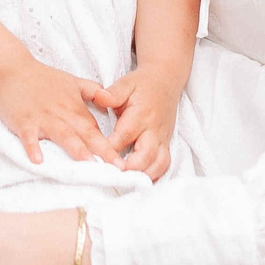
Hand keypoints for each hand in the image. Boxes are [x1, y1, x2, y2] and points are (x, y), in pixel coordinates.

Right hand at [0, 59, 121, 167]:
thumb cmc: (42, 78)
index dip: (110, 146)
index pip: (95, 129)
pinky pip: (29, 136)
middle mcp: (62, 113)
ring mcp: (43, 118)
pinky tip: (38, 160)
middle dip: (102, 150)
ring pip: (62, 134)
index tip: (122, 163)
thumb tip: (109, 99)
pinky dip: (33, 147)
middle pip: (85, 133)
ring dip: (76, 149)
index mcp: (74, 107)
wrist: (12, 69)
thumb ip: (91, 91)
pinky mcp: (23, 121)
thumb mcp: (71, 81)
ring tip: (88, 164)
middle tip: (117, 168)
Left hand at [105, 64, 183, 180]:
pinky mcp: (166, 144)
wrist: (165, 81)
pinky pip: (164, 164)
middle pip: (145, 155)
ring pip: (158, 164)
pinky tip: (138, 181)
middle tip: (112, 177)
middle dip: (130, 169)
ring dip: (143, 175)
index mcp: (141, 115)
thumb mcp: (126, 83)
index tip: (97, 161)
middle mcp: (153, 130)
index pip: (124, 137)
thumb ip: (112, 93)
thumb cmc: (142, 85)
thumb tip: (99, 97)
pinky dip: (153, 175)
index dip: (111, 151)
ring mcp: (162, 139)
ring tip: (125, 183)